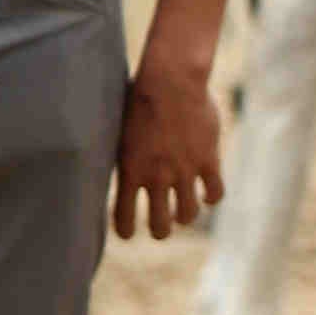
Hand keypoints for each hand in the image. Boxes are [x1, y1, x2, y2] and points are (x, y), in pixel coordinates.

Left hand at [113, 45, 224, 241]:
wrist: (170, 80)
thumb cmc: (137, 96)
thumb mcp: (116, 126)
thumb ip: (117, 150)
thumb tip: (100, 158)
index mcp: (130, 170)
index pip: (123, 216)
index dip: (125, 230)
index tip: (128, 234)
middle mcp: (157, 176)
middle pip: (160, 225)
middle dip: (159, 230)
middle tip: (160, 228)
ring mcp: (184, 171)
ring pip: (188, 214)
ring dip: (185, 216)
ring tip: (183, 213)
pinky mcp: (208, 161)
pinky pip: (215, 193)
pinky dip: (211, 197)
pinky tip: (206, 193)